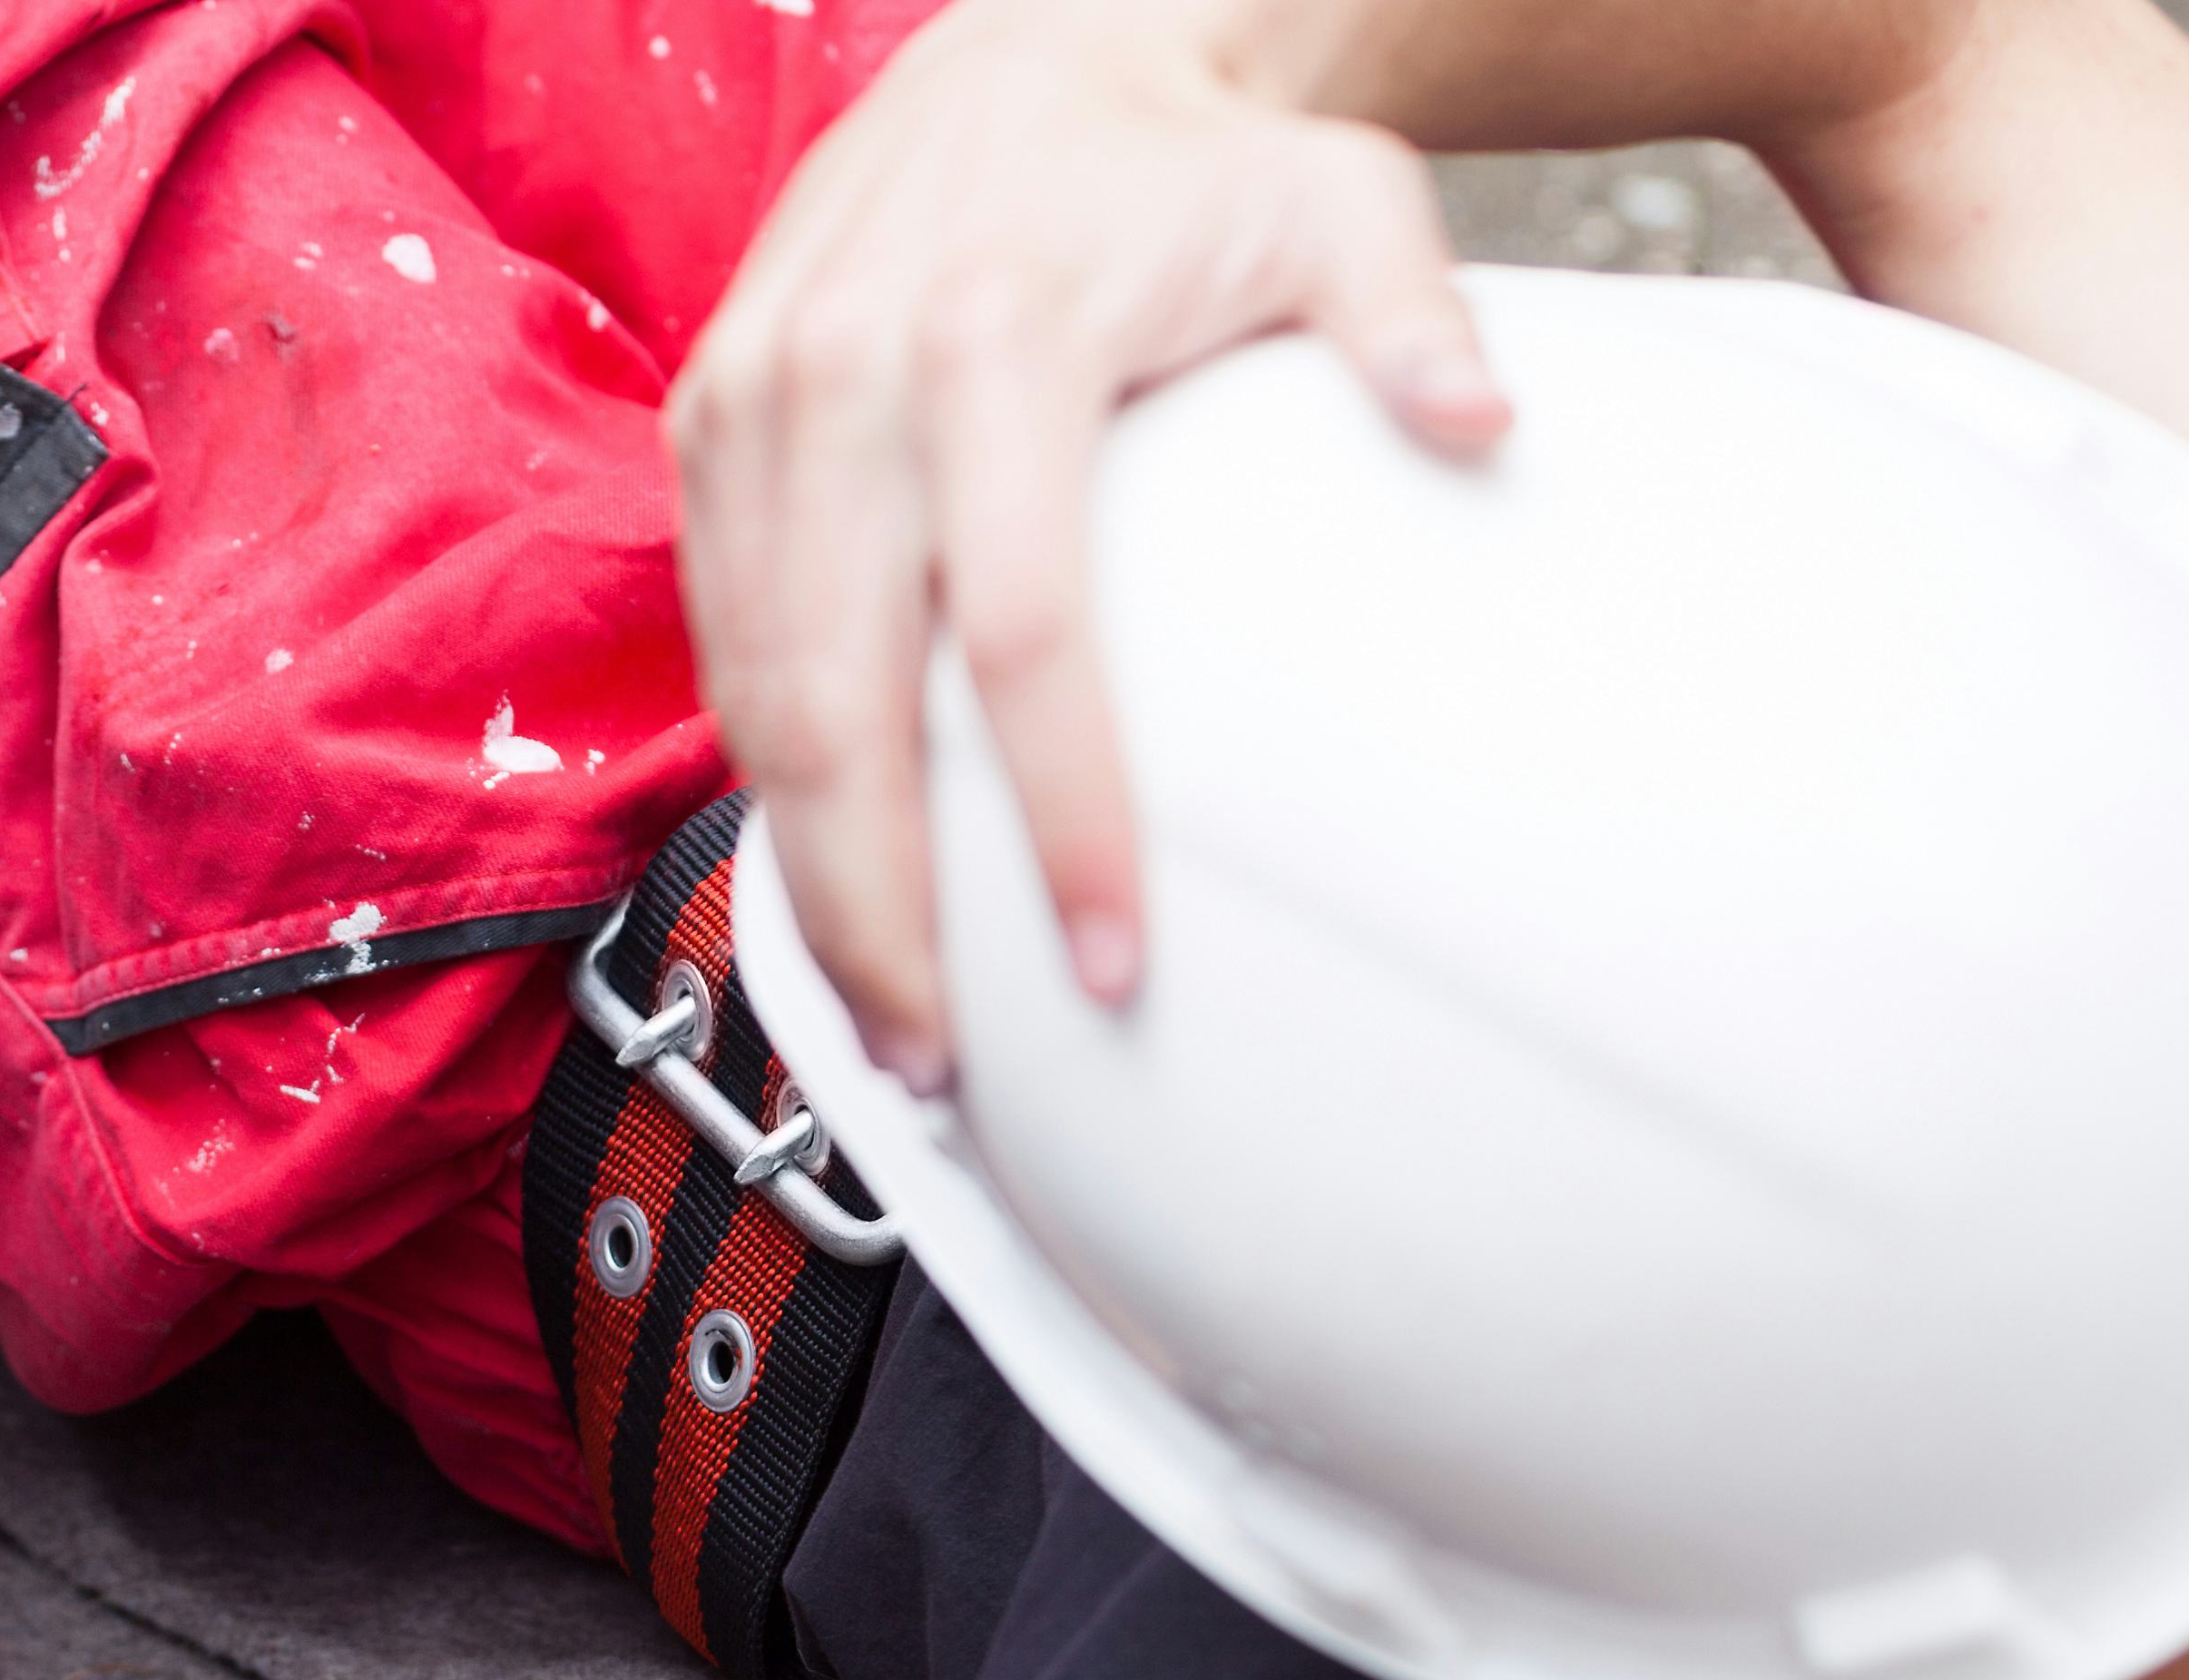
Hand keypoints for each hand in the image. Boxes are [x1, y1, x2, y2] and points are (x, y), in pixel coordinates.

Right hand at [669, 0, 1503, 1088]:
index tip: (1113, 958)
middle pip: (844, 704)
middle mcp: (844, 372)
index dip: (1061, 813)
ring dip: (816, 881)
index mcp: (991, 332)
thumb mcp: (1336, 202)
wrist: (1030, 46)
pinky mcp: (704, 425)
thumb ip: (1410, 317)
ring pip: (759, 696)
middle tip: (950, 1069)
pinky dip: (769, 781)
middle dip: (887, 912)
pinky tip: (838, 885)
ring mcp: (751, 401)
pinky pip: (723, 643)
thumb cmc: (1190, 162)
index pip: (1022, 625)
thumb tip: (1484, 437)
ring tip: (896, 1024)